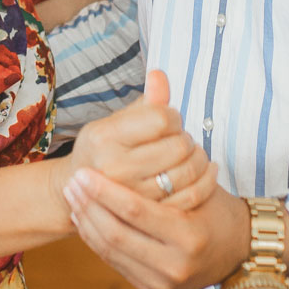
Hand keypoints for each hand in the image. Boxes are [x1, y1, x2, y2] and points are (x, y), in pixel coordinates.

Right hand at [61, 70, 215, 211]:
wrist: (82, 191)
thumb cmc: (105, 148)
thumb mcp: (118, 121)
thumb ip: (145, 100)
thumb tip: (160, 74)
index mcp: (104, 137)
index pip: (162, 119)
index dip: (174, 116)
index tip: (170, 121)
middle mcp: (114, 168)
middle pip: (178, 147)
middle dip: (186, 139)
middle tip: (182, 140)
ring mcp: (131, 195)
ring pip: (186, 172)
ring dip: (198, 160)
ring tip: (191, 155)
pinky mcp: (147, 214)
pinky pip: (190, 197)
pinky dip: (205, 182)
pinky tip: (206, 171)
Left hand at [64, 170, 252, 288]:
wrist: (239, 252)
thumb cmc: (218, 211)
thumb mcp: (201, 186)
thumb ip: (167, 167)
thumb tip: (131, 139)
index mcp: (190, 235)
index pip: (136, 211)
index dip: (105, 191)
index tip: (84, 173)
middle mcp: (175, 264)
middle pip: (117, 234)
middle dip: (89, 207)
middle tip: (72, 183)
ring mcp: (163, 282)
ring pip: (110, 251)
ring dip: (87, 223)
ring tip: (73, 198)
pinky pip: (115, 263)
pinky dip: (96, 240)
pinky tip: (86, 219)